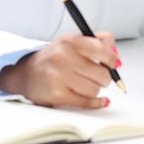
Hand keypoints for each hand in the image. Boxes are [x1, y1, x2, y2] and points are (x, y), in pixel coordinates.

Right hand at [0, 32, 120, 107]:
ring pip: (95, 89)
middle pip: (101, 73)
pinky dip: (96, 102)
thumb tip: (115, 54)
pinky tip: (97, 99)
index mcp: (70, 41)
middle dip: (105, 77)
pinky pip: (86, 102)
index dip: (112, 59)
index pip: (100, 49)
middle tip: (100, 76)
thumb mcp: (73, 41)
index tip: (114, 63)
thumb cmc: (54, 57)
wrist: (27, 73)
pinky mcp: (57, 95)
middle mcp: (64, 57)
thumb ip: (98, 41)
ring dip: (96, 89)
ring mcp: (59, 77)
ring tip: (87, 84)